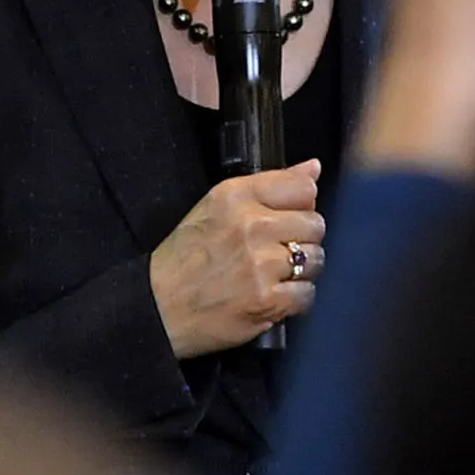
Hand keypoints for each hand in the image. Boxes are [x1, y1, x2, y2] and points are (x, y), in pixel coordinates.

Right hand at [148, 161, 325, 359]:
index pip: (303, 187)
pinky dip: (294, 298)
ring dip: (302, 269)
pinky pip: (307, 293)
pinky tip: (273, 296)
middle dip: (303, 238)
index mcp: (236, 196)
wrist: (158, 307)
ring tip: (275, 274)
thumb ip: (270, 185)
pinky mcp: (267, 300)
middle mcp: (251, 225)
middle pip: (315, 223)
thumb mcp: (216, 206)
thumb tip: (314, 168)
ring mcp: (261, 265)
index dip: (302, 204)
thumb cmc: (184, 257)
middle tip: (278, 250)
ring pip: (316, 258)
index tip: (289, 217)